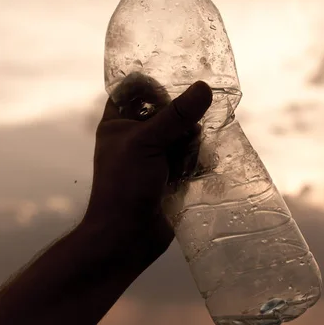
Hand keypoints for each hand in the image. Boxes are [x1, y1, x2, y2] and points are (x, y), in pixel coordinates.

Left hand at [83, 79, 212, 265]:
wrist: (127, 238)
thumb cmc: (124, 185)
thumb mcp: (146, 142)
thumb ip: (176, 115)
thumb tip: (204, 88)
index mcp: (119, 122)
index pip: (136, 89)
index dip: (155, 86)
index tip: (176, 89)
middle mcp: (138, 135)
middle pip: (169, 110)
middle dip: (182, 118)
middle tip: (187, 131)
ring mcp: (157, 156)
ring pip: (185, 134)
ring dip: (192, 142)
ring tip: (188, 158)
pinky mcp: (174, 174)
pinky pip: (193, 156)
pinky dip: (198, 160)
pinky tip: (198, 168)